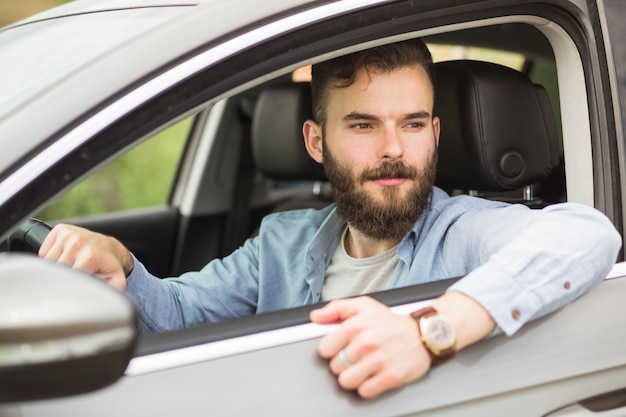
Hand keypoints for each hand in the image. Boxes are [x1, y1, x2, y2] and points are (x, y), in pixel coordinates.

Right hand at [39, 224, 131, 290]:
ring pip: (47, 261)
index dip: (69, 284)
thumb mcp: (114, 282)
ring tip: (72, 264)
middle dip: (63, 275)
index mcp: (89, 256)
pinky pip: (44, 251)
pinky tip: (66, 256)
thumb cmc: (109, 267)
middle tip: (77, 272)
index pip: (65, 278)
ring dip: (56, 266)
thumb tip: (94, 300)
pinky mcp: (61, 229)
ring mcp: (68, 234)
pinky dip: (51, 256)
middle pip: (54, 269)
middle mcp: (78, 242)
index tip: (76, 283)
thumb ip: (107, 292)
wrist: (111, 248)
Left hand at [310, 296, 430, 398]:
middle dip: (342, 363)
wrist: (423, 334)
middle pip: (334, 367)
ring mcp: (379, 361)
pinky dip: (367, 387)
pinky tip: (372, 376)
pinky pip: (365, 392)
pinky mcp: (391, 377)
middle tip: (355, 357)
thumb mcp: (363, 305)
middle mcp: (366, 342)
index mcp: (356, 325)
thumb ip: (335, 308)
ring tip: (361, 368)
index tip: (340, 348)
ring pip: (346, 381)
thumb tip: (315, 317)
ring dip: (352, 377)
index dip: (331, 350)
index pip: (324, 349)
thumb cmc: (390, 322)